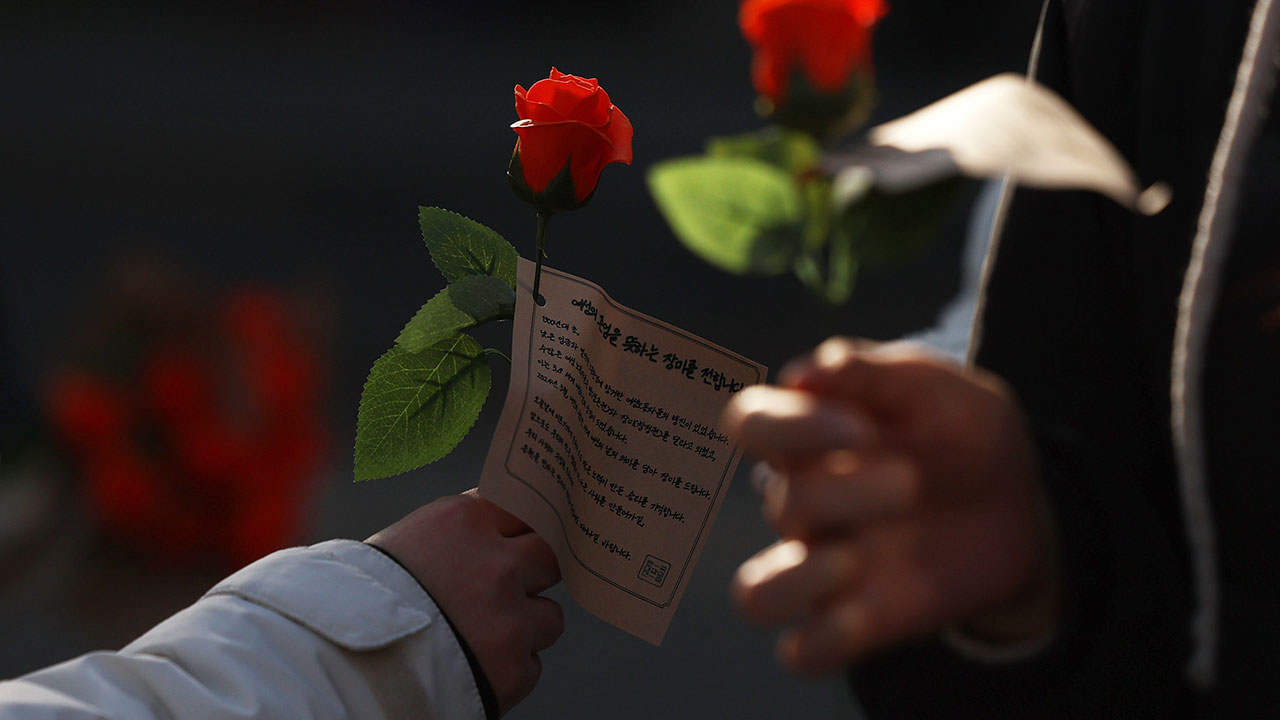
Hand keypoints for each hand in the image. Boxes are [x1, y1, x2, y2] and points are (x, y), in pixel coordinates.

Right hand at [367, 491, 562, 713]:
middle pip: (550, 555)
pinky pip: (532, 663)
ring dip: (525, 626)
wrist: (338, 668)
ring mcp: (510, 618)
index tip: (527, 532)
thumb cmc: (361, 601)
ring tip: (481, 637)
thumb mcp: (407, 543)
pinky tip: (474, 666)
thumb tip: (501, 530)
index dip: (524, 523)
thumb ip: (460, 534)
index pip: (524, 502)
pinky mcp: (514, 668)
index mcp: (464, 521)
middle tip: (509, 588)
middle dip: (534, 572)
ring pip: (550, 615)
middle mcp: (496, 564)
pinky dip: (509, 668)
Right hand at [722, 339, 1058, 672]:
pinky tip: (864, 616)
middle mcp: (803, 502)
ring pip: (757, 594)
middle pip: (782, 503)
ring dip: (800, 578)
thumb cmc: (964, 434)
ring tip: (857, 561)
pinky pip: (805, 652)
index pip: (748, 425)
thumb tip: (807, 374)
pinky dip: (822, 641)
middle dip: (850, 491)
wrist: (1019, 505)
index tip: (861, 427)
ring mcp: (824, 567)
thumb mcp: (939, 388)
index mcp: (809, 437)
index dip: (788, 428)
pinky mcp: (858, 622)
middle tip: (912, 482)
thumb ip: (876, 374)